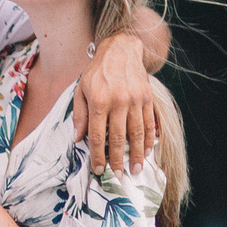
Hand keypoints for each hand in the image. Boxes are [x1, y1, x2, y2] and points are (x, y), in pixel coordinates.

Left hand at [77, 30, 159, 174]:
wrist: (121, 49)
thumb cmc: (97, 72)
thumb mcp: (81, 90)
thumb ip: (80, 115)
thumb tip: (78, 139)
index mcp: (99, 101)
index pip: (98, 136)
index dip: (98, 156)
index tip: (98, 170)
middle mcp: (118, 102)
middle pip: (119, 138)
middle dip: (118, 160)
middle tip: (117, 177)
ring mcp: (135, 100)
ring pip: (137, 133)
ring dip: (136, 154)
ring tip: (135, 169)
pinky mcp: (147, 98)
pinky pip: (149, 123)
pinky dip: (149, 139)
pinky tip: (146, 151)